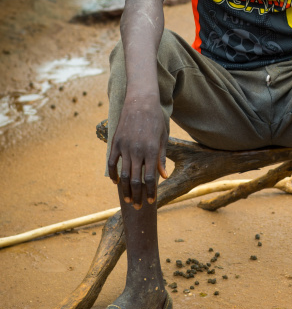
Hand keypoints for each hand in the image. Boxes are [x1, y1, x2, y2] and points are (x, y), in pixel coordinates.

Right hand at [108, 94, 167, 208]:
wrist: (140, 101)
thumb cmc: (155, 119)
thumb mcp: (163, 137)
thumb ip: (162, 158)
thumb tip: (162, 176)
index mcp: (152, 150)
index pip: (151, 178)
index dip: (151, 192)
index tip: (151, 201)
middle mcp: (137, 151)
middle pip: (136, 180)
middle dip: (138, 196)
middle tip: (139, 207)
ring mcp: (125, 147)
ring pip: (123, 175)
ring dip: (125, 190)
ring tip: (128, 199)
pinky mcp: (115, 142)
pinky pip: (112, 163)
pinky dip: (113, 174)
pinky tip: (116, 182)